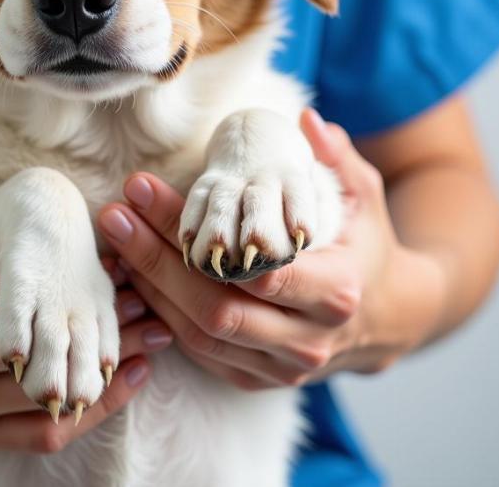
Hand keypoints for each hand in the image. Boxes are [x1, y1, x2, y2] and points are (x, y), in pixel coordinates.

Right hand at [0, 119, 168, 451]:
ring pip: (46, 388)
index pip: (9, 283)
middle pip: (39, 337)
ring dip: (108, 363)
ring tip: (156, 332)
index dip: (64, 269)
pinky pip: (33, 433)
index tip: (109, 248)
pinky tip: (122, 388)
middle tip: (150, 287)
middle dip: (100, 315)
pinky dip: (84, 415)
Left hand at [97, 110, 447, 389]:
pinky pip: (198, 352)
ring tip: (113, 238)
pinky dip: (160, 314)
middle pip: (217, 309)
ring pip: (199, 334)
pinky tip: (130, 273)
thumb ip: (336, 159)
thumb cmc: (365, 244)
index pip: (258, 270)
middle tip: (113, 213)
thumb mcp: (362, 197)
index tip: (147, 188)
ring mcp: (280, 367)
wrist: (386, 317)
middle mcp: (309, 340)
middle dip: (155, 261)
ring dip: (148, 287)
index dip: (196, 235)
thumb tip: (306, 119)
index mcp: (337, 292)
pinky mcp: (255, 378)